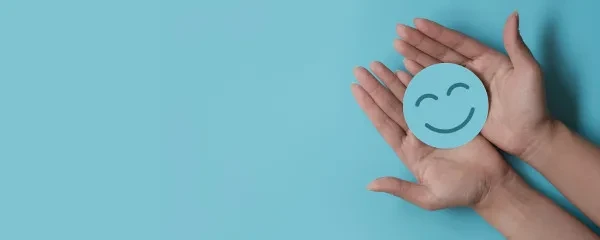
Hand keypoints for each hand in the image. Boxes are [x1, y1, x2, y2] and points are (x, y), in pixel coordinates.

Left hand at [351, 62, 511, 208]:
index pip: (383, 123)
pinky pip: (432, 94)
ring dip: (393, 80)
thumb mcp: (427, 196)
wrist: (491, 185)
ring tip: (379, 65)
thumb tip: (370, 185)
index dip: (369, 106)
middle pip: (391, 105)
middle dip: (376, 87)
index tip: (355, 89)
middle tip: (360, 69)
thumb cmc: (459, 193)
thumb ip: (399, 188)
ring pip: (408, 97)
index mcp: (407, 150)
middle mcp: (416, 134)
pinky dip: (420, 81)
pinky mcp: (450, 116)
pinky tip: (408, 68)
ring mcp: (432, 123)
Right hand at [393, 12, 551, 157]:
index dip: (437, 33)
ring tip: (398, 46)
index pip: (457, 42)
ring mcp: (463, 88)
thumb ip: (516, 45)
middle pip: (440, 53)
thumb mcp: (529, 72)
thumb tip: (513, 15)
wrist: (530, 136)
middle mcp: (472, 71)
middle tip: (399, 32)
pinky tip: (405, 71)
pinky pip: (435, 89)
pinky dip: (419, 79)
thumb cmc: (533, 104)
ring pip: (434, 68)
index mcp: (487, 60)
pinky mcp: (458, 104)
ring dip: (415, 57)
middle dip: (419, 42)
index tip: (417, 23)